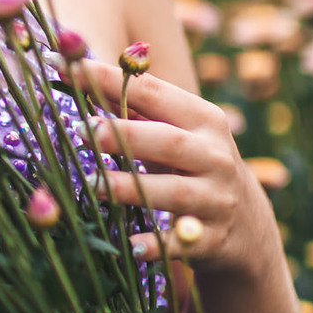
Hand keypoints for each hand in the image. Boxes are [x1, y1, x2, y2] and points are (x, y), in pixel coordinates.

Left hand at [81, 59, 274, 273]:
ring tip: (91, 184)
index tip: (67, 66)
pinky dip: (156, 244)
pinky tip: (131, 246)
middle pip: (169, 142)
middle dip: (125, 135)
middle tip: (82, 130)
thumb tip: (77, 75)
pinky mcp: (212, 239)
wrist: (245, 224)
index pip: (153, 92)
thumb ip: (133, 109)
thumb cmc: (192, 165)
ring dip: (130, 188)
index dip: (109, 79)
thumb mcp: (174, 133)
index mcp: (203, 119)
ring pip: (173, 192)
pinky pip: (180, 242)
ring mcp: (216, 199)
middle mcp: (214, 156)